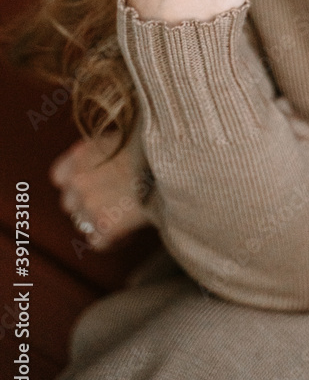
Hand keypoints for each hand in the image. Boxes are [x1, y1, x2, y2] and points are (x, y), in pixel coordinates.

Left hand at [49, 133, 153, 249]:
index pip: (60, 176)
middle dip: (90, 205)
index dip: (77, 183)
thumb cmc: (159, 146)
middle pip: (71, 203)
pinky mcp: (105, 225)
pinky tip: (132, 229)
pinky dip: (114, 240)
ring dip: (102, 223)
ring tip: (128, 216)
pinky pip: (99, 242)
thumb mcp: (126, 136)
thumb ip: (107, 150)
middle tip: (118, 201)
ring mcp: (89, 203)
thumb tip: (112, 158)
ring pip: (84, 224)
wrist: (178, 163)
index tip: (96, 185)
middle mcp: (79, 178)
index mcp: (82, 154)